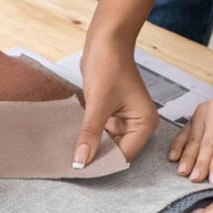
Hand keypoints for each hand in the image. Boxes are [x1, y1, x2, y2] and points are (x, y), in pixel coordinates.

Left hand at [75, 41, 158, 166]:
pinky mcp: (112, 113)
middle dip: (95, 157)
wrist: (106, 40)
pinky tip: (72, 141)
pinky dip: (88, 136)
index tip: (81, 171)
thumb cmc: (109, 65)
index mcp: (144, 124)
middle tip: (71, 166)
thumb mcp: (98, 103)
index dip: (103, 163)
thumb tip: (81, 161)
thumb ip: (90, 134)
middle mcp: (138, 125)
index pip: (123, 155)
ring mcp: (125, 120)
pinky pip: (99, 132)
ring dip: (90, 147)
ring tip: (68, 157)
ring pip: (106, 143)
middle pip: (115, 151)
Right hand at [169, 93, 212, 184]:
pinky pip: (184, 132)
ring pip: (194, 139)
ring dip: (188, 157)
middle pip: (207, 142)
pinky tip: (173, 157)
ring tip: (183, 172)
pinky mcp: (194, 114)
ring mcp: (203, 110)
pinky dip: (178, 146)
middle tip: (196, 179)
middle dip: (201, 163)